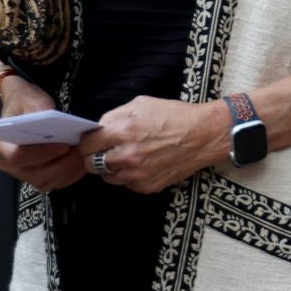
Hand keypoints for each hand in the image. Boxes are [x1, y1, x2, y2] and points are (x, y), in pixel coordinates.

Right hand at [0, 74, 83, 192]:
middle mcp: (6, 163)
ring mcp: (21, 172)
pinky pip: (53, 184)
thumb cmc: (26, 102)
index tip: (64, 145)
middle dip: (61, 165)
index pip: (17, 156)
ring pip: (45, 182)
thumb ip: (41, 110)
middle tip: (81, 151)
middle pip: (34, 174)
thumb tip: (54, 124)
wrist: (24, 108)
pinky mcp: (35, 177)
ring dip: (67, 172)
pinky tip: (81, 163)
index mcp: (0, 144)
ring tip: (84, 156)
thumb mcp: (32, 99)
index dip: (42, 154)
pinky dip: (69, 176)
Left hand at [76, 97, 226, 193]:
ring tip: (128, 156)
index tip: (91, 141)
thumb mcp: (142, 104)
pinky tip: (144, 164)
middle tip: (107, 150)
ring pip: (107, 177)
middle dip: (95, 156)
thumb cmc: (174, 115)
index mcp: (123, 131)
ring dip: (112, 167)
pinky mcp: (146, 186)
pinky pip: (126, 183)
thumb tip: (97, 129)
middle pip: (91, 164)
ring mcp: (136, 174)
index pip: (86, 145)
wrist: (205, 135)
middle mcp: (127, 156)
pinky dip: (129, 175)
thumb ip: (114, 116)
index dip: (86, 142)